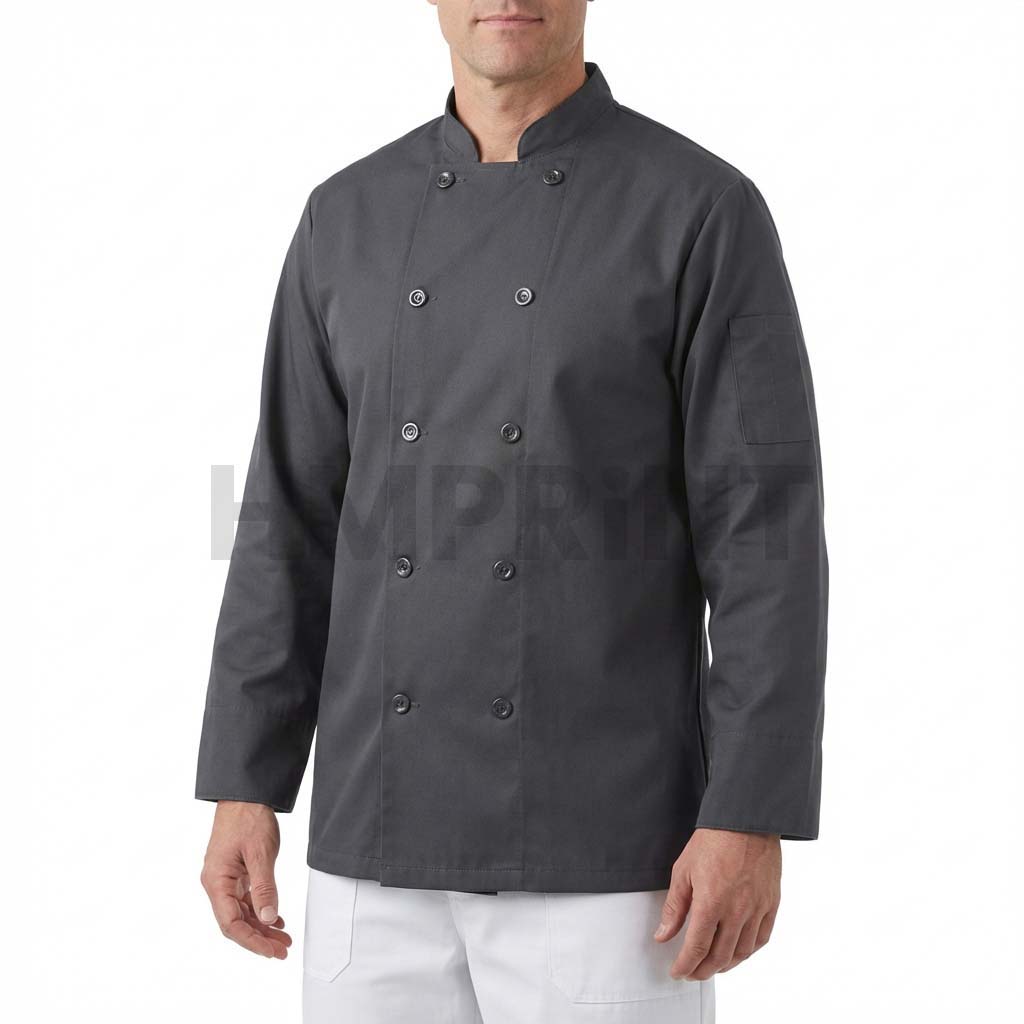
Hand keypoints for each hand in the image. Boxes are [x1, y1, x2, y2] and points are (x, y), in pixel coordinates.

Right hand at [200, 800, 291, 958]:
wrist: (246, 793)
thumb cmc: (248, 818)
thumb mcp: (260, 853)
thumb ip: (265, 888)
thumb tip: (268, 919)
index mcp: (216, 881)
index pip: (231, 923)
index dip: (251, 941)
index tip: (271, 951)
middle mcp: (217, 883)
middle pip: (235, 922)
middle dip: (259, 938)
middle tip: (283, 950)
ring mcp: (225, 878)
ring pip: (242, 912)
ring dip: (262, 926)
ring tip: (284, 938)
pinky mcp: (235, 872)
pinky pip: (246, 899)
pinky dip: (261, 910)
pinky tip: (276, 919)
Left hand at [655, 828, 780, 979]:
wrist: (745, 820)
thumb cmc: (712, 841)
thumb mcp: (683, 870)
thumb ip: (674, 907)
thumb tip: (663, 936)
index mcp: (711, 903)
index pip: (697, 948)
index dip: (685, 965)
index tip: (677, 972)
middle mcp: (736, 911)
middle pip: (719, 956)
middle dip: (702, 970)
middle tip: (692, 972)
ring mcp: (757, 909)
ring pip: (741, 952)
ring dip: (725, 965)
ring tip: (712, 966)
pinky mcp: (771, 904)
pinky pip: (761, 939)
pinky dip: (748, 952)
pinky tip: (737, 952)